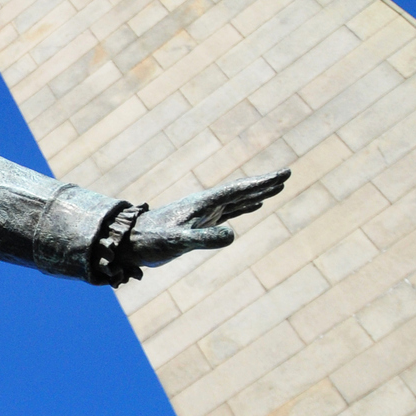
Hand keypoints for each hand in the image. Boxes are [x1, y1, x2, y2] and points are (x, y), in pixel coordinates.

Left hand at [122, 168, 290, 270]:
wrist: (128, 242)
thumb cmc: (150, 242)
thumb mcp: (178, 241)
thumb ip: (204, 238)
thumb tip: (233, 234)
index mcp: (202, 204)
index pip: (238, 190)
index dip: (262, 183)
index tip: (284, 174)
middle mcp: (204, 205)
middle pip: (240, 192)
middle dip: (263, 184)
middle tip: (286, 175)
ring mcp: (202, 213)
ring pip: (236, 200)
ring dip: (257, 193)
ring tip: (277, 187)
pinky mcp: (199, 223)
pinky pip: (228, 212)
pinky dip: (244, 207)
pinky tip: (254, 206)